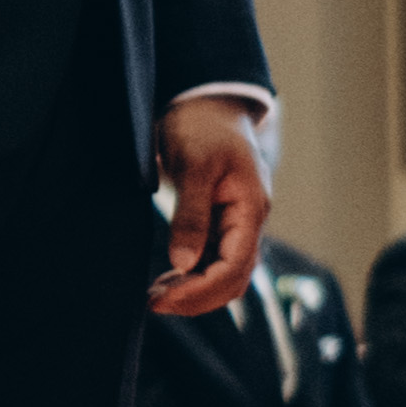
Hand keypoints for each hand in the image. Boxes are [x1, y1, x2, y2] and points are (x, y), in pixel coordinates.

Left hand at [150, 93, 272, 320]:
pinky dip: (191, 277)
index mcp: (251, 209)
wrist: (207, 103)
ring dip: (193, 291)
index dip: (200, 289)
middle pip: (232, 279)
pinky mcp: (220, 223)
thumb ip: (192, 214)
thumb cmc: (203, 126)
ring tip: (154, 295)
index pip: (234, 266)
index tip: (163, 298)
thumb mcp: (194, 165)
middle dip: (196, 298)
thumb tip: (184, 261)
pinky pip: (212, 261)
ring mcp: (236, 224)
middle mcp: (248, 222)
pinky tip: (165, 280)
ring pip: (223, 275)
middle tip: (153, 303)